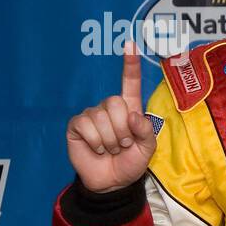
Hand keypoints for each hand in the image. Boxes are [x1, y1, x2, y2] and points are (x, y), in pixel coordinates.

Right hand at [66, 41, 157, 191]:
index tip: (130, 44)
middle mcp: (109, 107)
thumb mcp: (147, 149)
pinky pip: (87, 126)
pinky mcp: (77, 125)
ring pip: (102, 117)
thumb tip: (132, 115)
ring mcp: (92, 115)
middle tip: (123, 144)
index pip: (129, 83)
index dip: (129, 64)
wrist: (112, 182)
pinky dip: (97, 142)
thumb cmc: (130, 162)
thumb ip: (146, 132)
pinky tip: (97, 149)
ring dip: (110, 140)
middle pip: (115, 102)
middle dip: (123, 129)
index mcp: (129, 108)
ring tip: (111, 149)